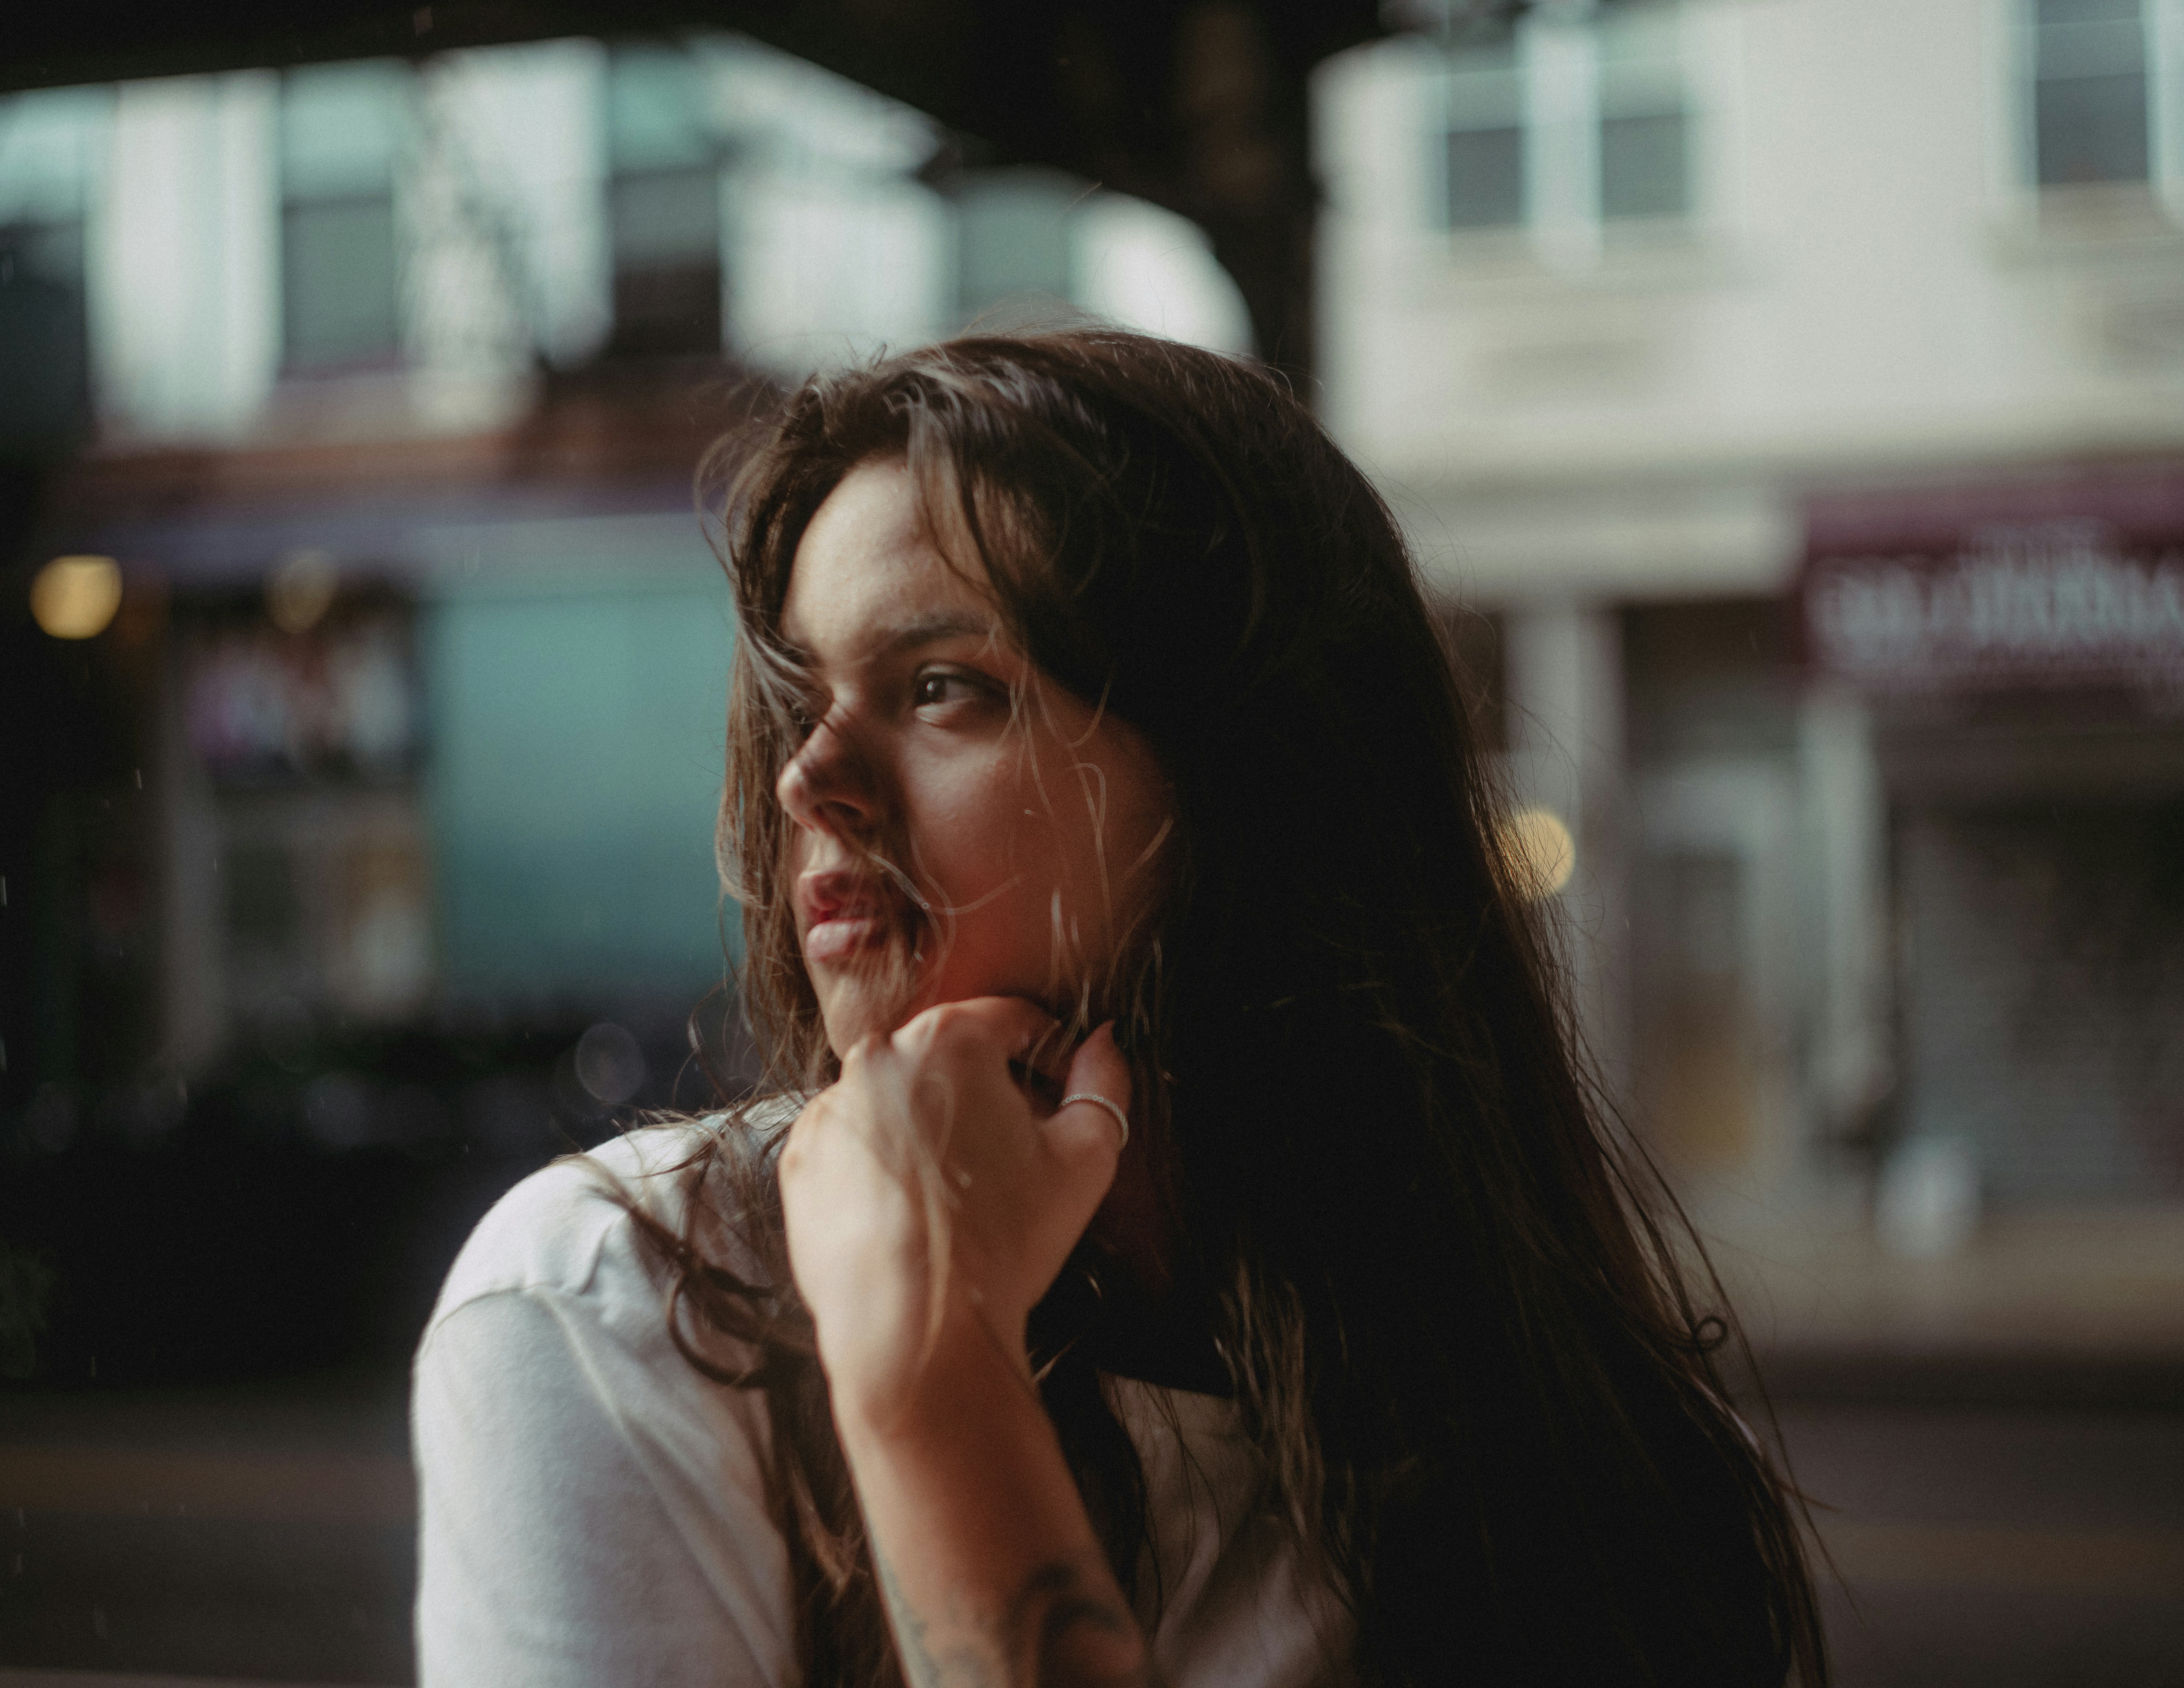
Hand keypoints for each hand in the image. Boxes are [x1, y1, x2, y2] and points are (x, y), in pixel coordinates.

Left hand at [779, 998, 1130, 1432]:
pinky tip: (917, 1211)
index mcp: (948, 1040)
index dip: (1052, 1056)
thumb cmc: (1004, 1242)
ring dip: (937, 1127)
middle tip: (1019, 1153)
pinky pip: (858, 1143)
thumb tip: (1102, 1044)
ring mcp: (830, 1109)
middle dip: (992, 1093)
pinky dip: (887, 1164)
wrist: (915, 1330)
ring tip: (967, 1193)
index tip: (1063, 1096)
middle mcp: (877, 1058)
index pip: (1014, 1021)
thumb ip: (1103, 1083)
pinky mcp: (801, 1159)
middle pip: (953, 1058)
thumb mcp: (1084, 1157)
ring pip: (902, 1100)